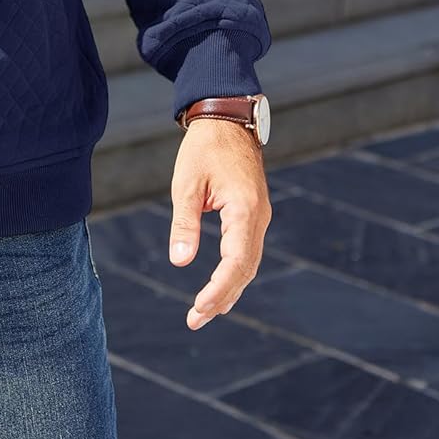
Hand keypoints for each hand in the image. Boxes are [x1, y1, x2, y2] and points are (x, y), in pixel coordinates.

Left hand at [168, 117, 271, 330]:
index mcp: (245, 210)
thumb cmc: (204, 148)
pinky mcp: (253, 214)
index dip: (219, 289)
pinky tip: (219, 288)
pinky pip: (247, 251)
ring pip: (248, 263)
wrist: (226, 119)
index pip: (236, 262)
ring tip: (204, 312)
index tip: (199, 309)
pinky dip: (234, 272)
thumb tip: (179, 261)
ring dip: (229, 289)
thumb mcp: (187, 184)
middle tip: (195, 319)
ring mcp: (259, 216)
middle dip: (222, 297)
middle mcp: (258, 217)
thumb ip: (185, 223)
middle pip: (245, 269)